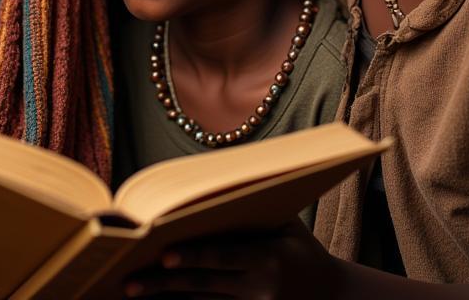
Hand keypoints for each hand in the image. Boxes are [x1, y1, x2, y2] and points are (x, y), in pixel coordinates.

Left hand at [123, 220, 340, 298]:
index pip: (221, 257)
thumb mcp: (286, 223)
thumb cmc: (303, 248)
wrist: (337, 297)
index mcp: (267, 259)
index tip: (162, 255)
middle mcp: (259, 289)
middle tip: (131, 281)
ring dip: (167, 299)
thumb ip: (252, 206)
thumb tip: (211, 180)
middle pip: (203, 285)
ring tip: (133, 292)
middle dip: (164, 284)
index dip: (192, 256)